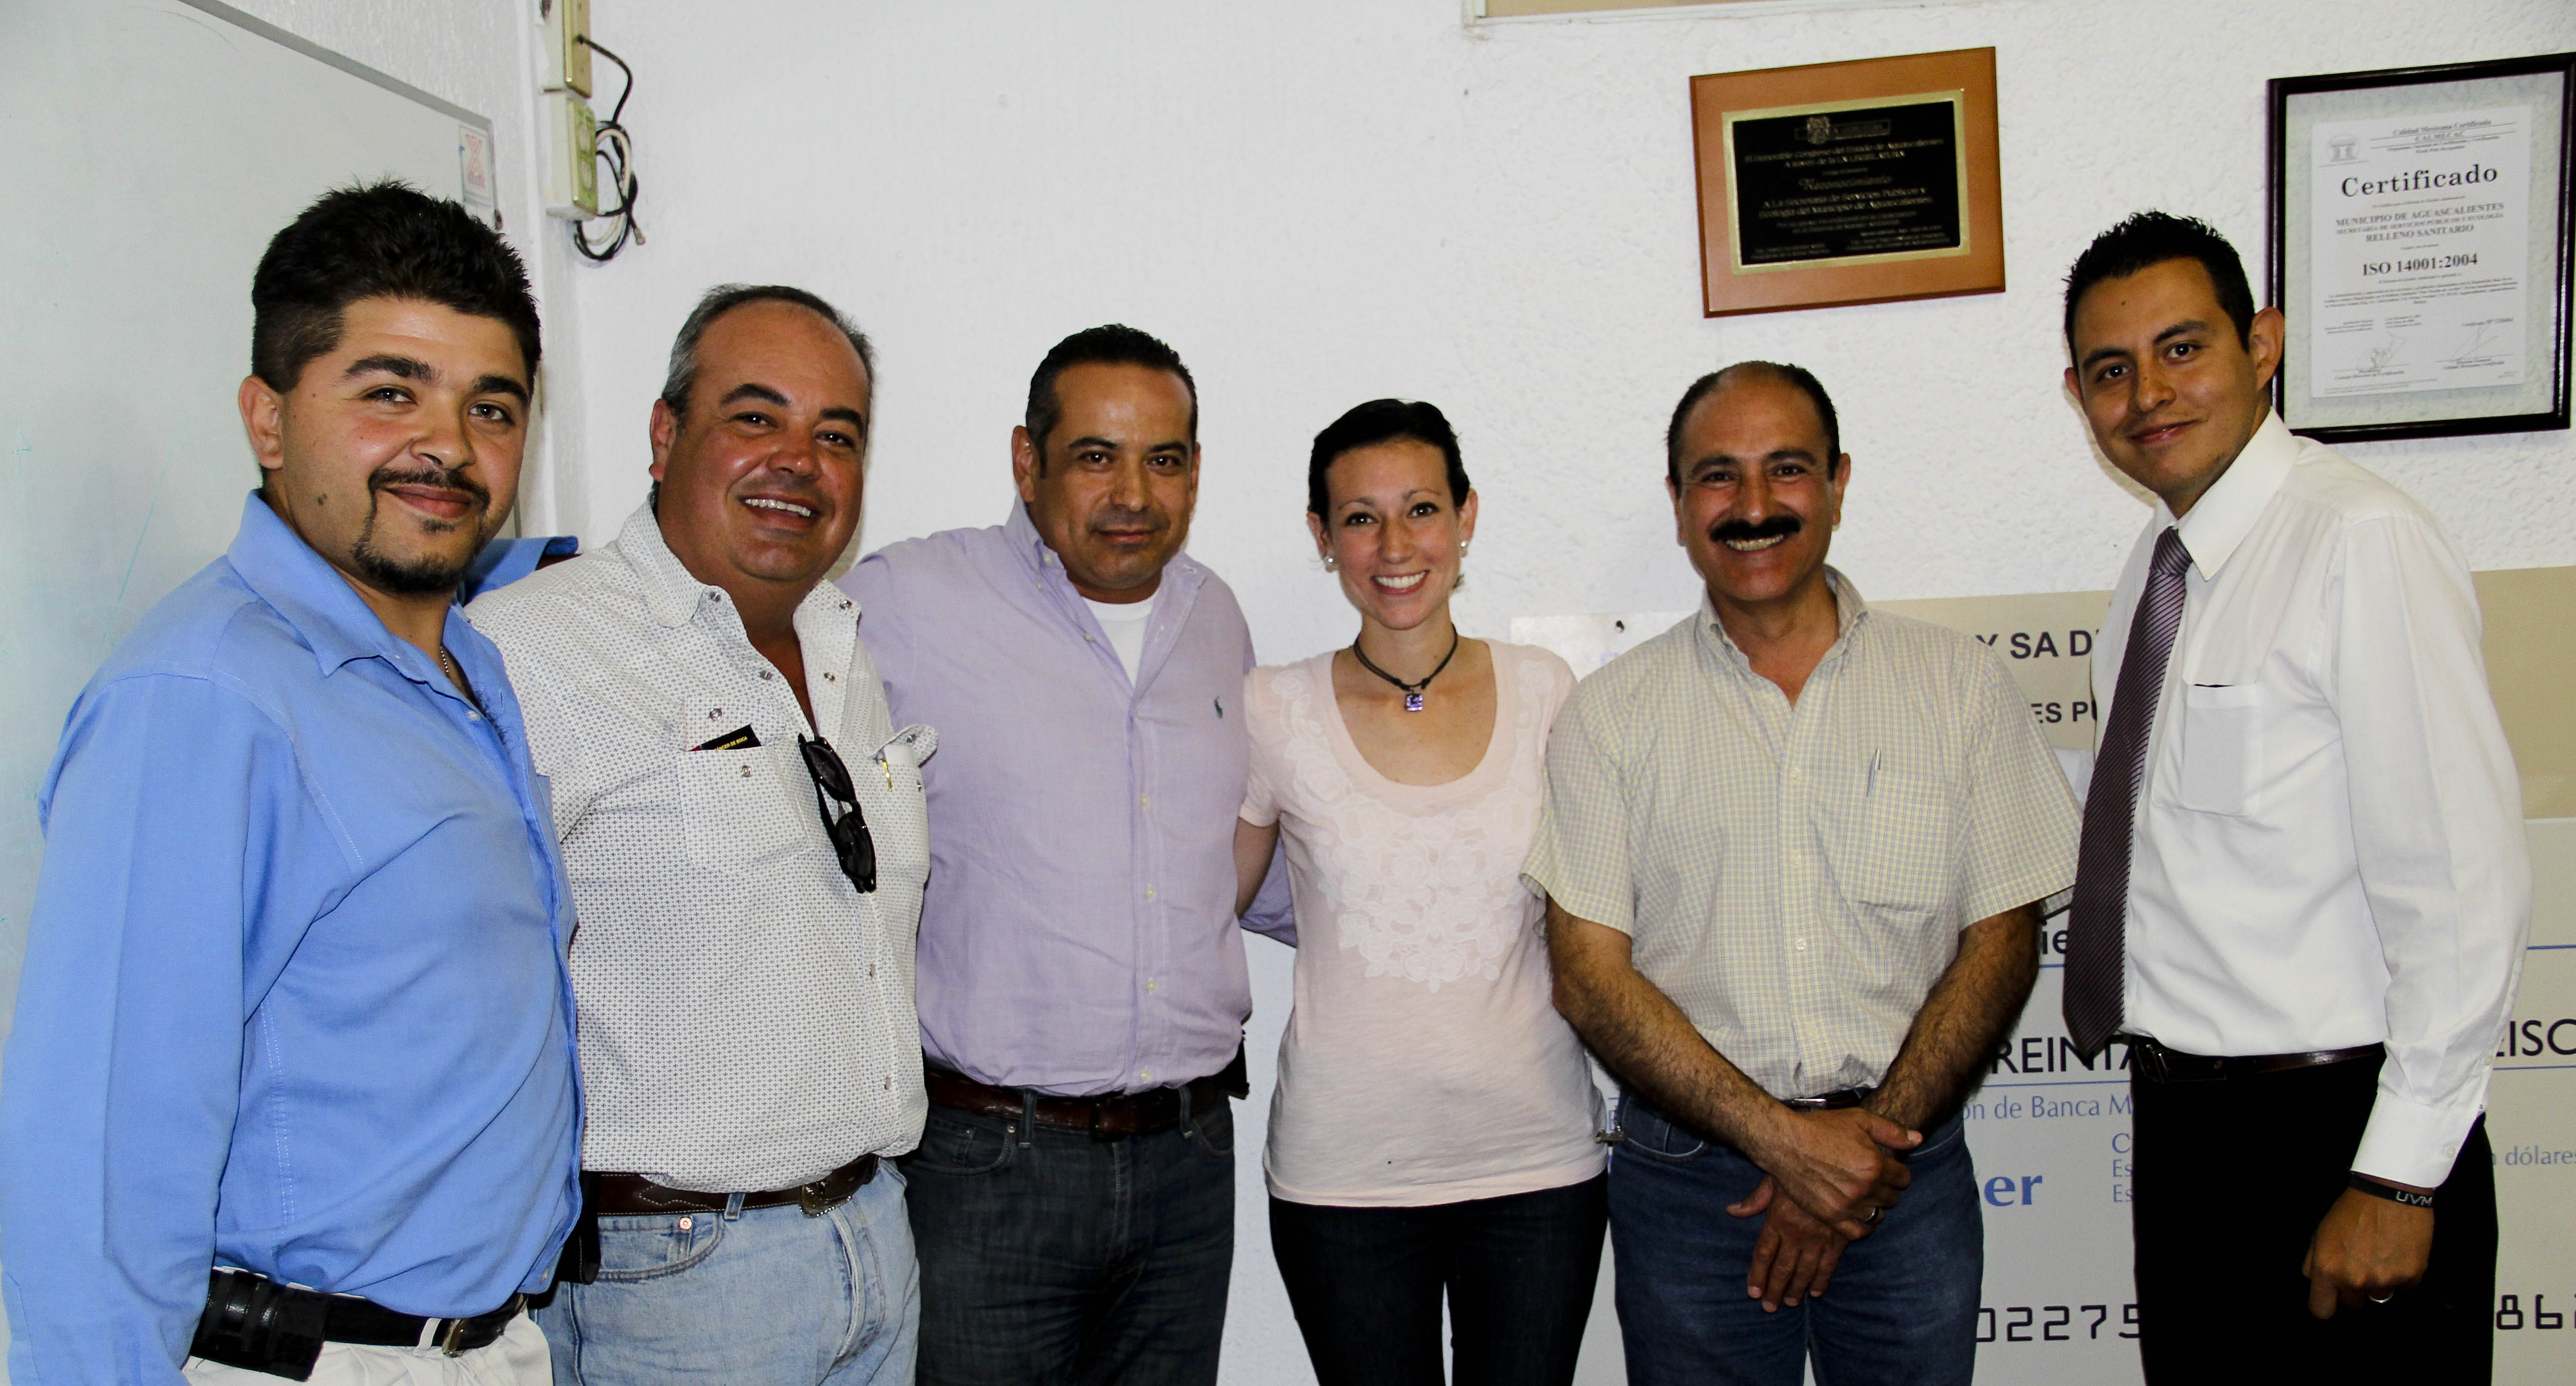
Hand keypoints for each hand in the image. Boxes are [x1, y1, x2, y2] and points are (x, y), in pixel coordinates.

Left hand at [1730, 1177, 1849, 1310]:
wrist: (1839, 1168)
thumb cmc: (1802, 1171)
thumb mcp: (1774, 1180)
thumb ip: (1755, 1199)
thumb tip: (1732, 1210)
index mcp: (1778, 1220)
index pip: (1763, 1254)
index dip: (1757, 1275)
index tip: (1753, 1292)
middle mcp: (1796, 1234)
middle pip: (1782, 1269)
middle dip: (1775, 1290)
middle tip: (1770, 1307)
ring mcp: (1819, 1239)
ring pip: (1804, 1272)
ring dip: (1796, 1290)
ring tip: (1790, 1303)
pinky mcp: (1839, 1241)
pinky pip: (1828, 1267)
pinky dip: (1822, 1281)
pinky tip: (1816, 1292)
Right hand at [1744, 1106, 1919, 1238]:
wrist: (1785, 1142)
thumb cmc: (1821, 1127)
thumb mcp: (1859, 1119)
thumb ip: (1892, 1131)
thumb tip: (1918, 1139)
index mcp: (1875, 1165)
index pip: (1903, 1178)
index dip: (1897, 1171)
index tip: (1887, 1167)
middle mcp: (1864, 1188)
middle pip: (1892, 1198)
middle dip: (1887, 1187)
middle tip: (1873, 1179)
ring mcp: (1847, 1205)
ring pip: (1877, 1214)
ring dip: (1875, 1205)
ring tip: (1864, 1194)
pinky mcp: (1831, 1216)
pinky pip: (1858, 1231)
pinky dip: (1864, 1226)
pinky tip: (1861, 1216)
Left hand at [2303, 1188, 2433, 1317]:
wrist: (2390, 1192)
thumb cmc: (2353, 1210)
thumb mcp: (2321, 1233)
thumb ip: (2314, 1263)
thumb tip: (2316, 1282)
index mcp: (2328, 1270)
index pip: (2321, 1310)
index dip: (2326, 1304)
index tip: (2331, 1298)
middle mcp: (2355, 1280)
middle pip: (2352, 1305)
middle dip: (2353, 1291)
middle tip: (2358, 1266)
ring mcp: (2385, 1280)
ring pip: (2379, 1295)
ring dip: (2378, 1281)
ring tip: (2380, 1254)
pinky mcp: (2411, 1276)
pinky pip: (2403, 1287)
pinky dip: (2401, 1274)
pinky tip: (2397, 1252)